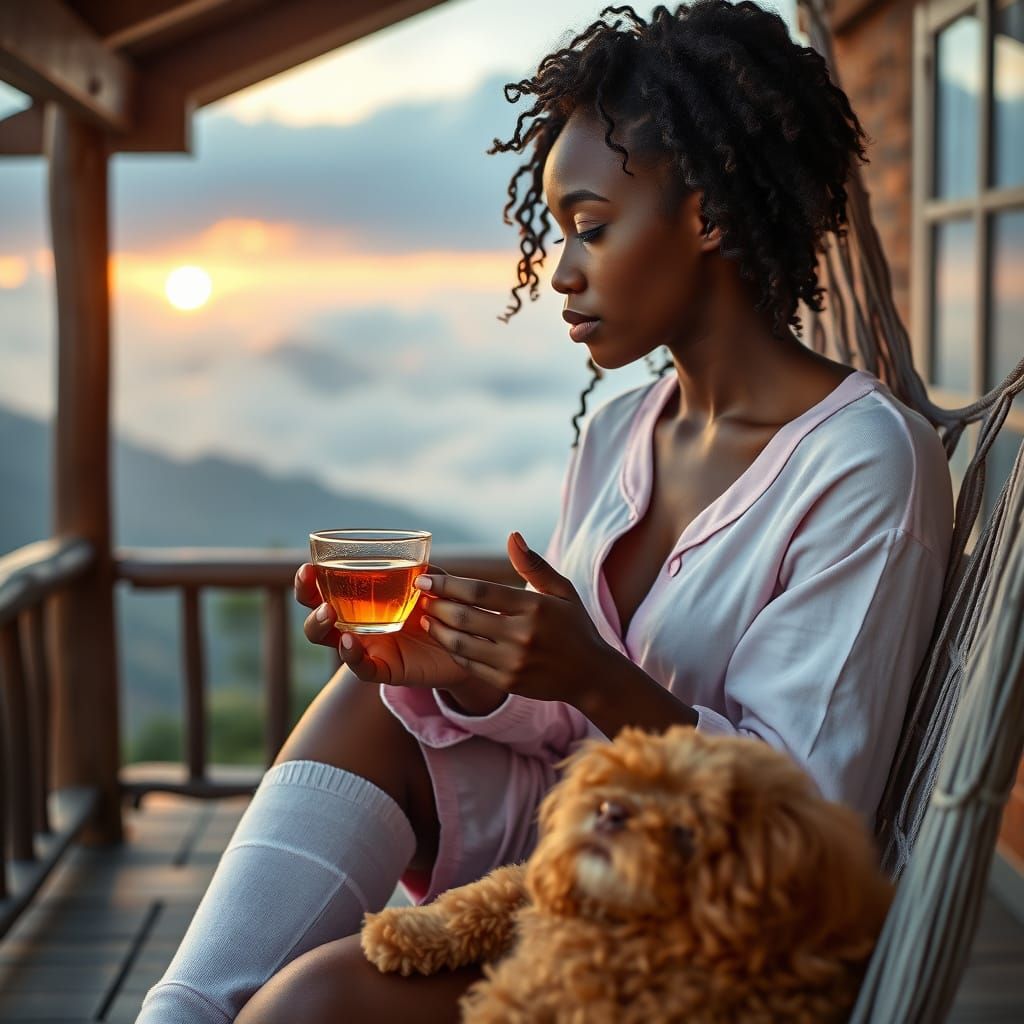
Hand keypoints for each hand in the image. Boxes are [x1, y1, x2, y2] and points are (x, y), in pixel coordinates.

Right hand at [294, 561, 479, 689]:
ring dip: (319, 625)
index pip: (325, 587)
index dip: (309, 579)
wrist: (465, 645)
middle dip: (305, 596)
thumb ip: (426, 575)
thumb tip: (420, 570)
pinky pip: (361, 668)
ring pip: (328, 640)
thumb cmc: (441, 610)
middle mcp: (357, 623)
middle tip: (309, 581)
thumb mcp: (434, 587)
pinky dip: (351, 656)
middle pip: (315, 612)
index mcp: (362, 599)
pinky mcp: (383, 668)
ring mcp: (367, 646)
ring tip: (328, 612)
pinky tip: (349, 642)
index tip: (308, 567)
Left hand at [413, 531, 614, 705]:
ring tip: (427, 618)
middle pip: (465, 617)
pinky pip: (469, 665)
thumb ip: (534, 564)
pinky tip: (445, 638)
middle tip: (421, 596)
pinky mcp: (507, 682)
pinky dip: (452, 650)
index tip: (425, 578)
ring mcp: (513, 662)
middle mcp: (522, 635)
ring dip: (438, 629)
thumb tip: (512, 536)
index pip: (480, 592)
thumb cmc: (574, 626)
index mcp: (534, 607)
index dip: (448, 584)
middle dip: (436, 605)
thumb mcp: (562, 590)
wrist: (591, 675)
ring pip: (461, 644)